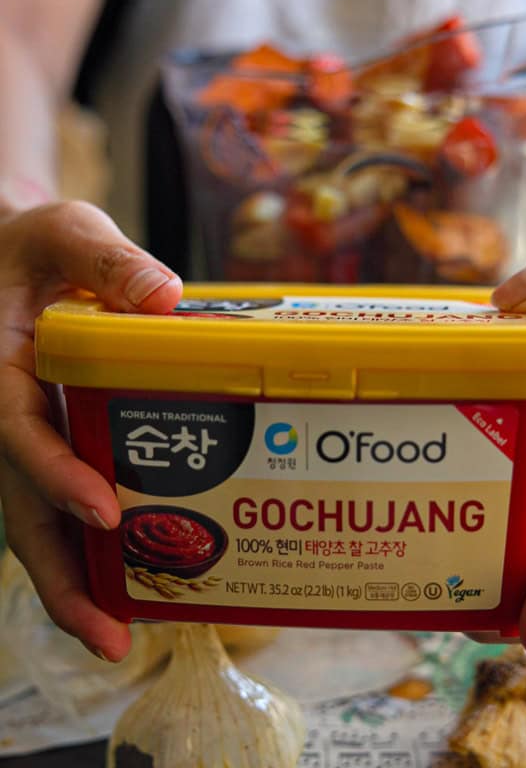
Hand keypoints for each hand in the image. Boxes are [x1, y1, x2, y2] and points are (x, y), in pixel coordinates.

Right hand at [0, 200, 181, 660]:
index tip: (102, 512)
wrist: (14, 257)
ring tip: (119, 635)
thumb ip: (107, 259)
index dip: (54, 475)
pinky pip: (65, 500)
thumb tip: (165, 295)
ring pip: (41, 520)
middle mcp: (10, 416)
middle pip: (23, 509)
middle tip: (107, 638)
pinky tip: (132, 574)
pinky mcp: (56, 441)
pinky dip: (92, 544)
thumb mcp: (67, 234)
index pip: (17, 433)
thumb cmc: (34, 247)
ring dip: (75, 580)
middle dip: (60, 576)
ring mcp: (31, 436)